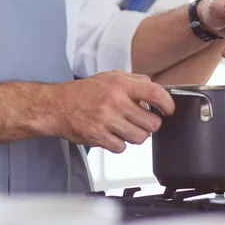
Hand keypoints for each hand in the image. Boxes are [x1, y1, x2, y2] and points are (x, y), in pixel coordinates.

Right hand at [42, 71, 174, 152]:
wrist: (56, 106)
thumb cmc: (83, 92)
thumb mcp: (110, 77)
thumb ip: (135, 81)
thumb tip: (156, 89)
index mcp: (121, 84)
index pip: (156, 94)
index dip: (168, 104)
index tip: (169, 110)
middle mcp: (115, 101)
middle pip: (152, 123)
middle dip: (150, 125)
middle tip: (142, 121)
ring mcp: (106, 120)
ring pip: (140, 138)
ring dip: (136, 135)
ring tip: (125, 127)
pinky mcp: (98, 137)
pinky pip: (122, 148)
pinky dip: (119, 144)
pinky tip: (112, 134)